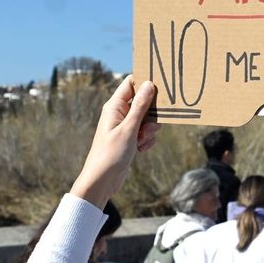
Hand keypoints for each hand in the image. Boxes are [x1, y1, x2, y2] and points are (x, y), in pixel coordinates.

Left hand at [70, 77, 159, 208]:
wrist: (102, 180)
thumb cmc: (111, 154)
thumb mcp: (129, 129)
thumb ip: (140, 106)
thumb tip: (149, 84)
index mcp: (115, 106)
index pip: (131, 83)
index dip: (146, 82)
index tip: (162, 86)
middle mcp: (119, 113)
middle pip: (143, 101)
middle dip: (151, 113)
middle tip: (149, 127)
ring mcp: (125, 126)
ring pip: (147, 119)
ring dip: (150, 129)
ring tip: (141, 141)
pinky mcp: (129, 138)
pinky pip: (145, 132)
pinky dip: (146, 140)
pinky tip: (140, 149)